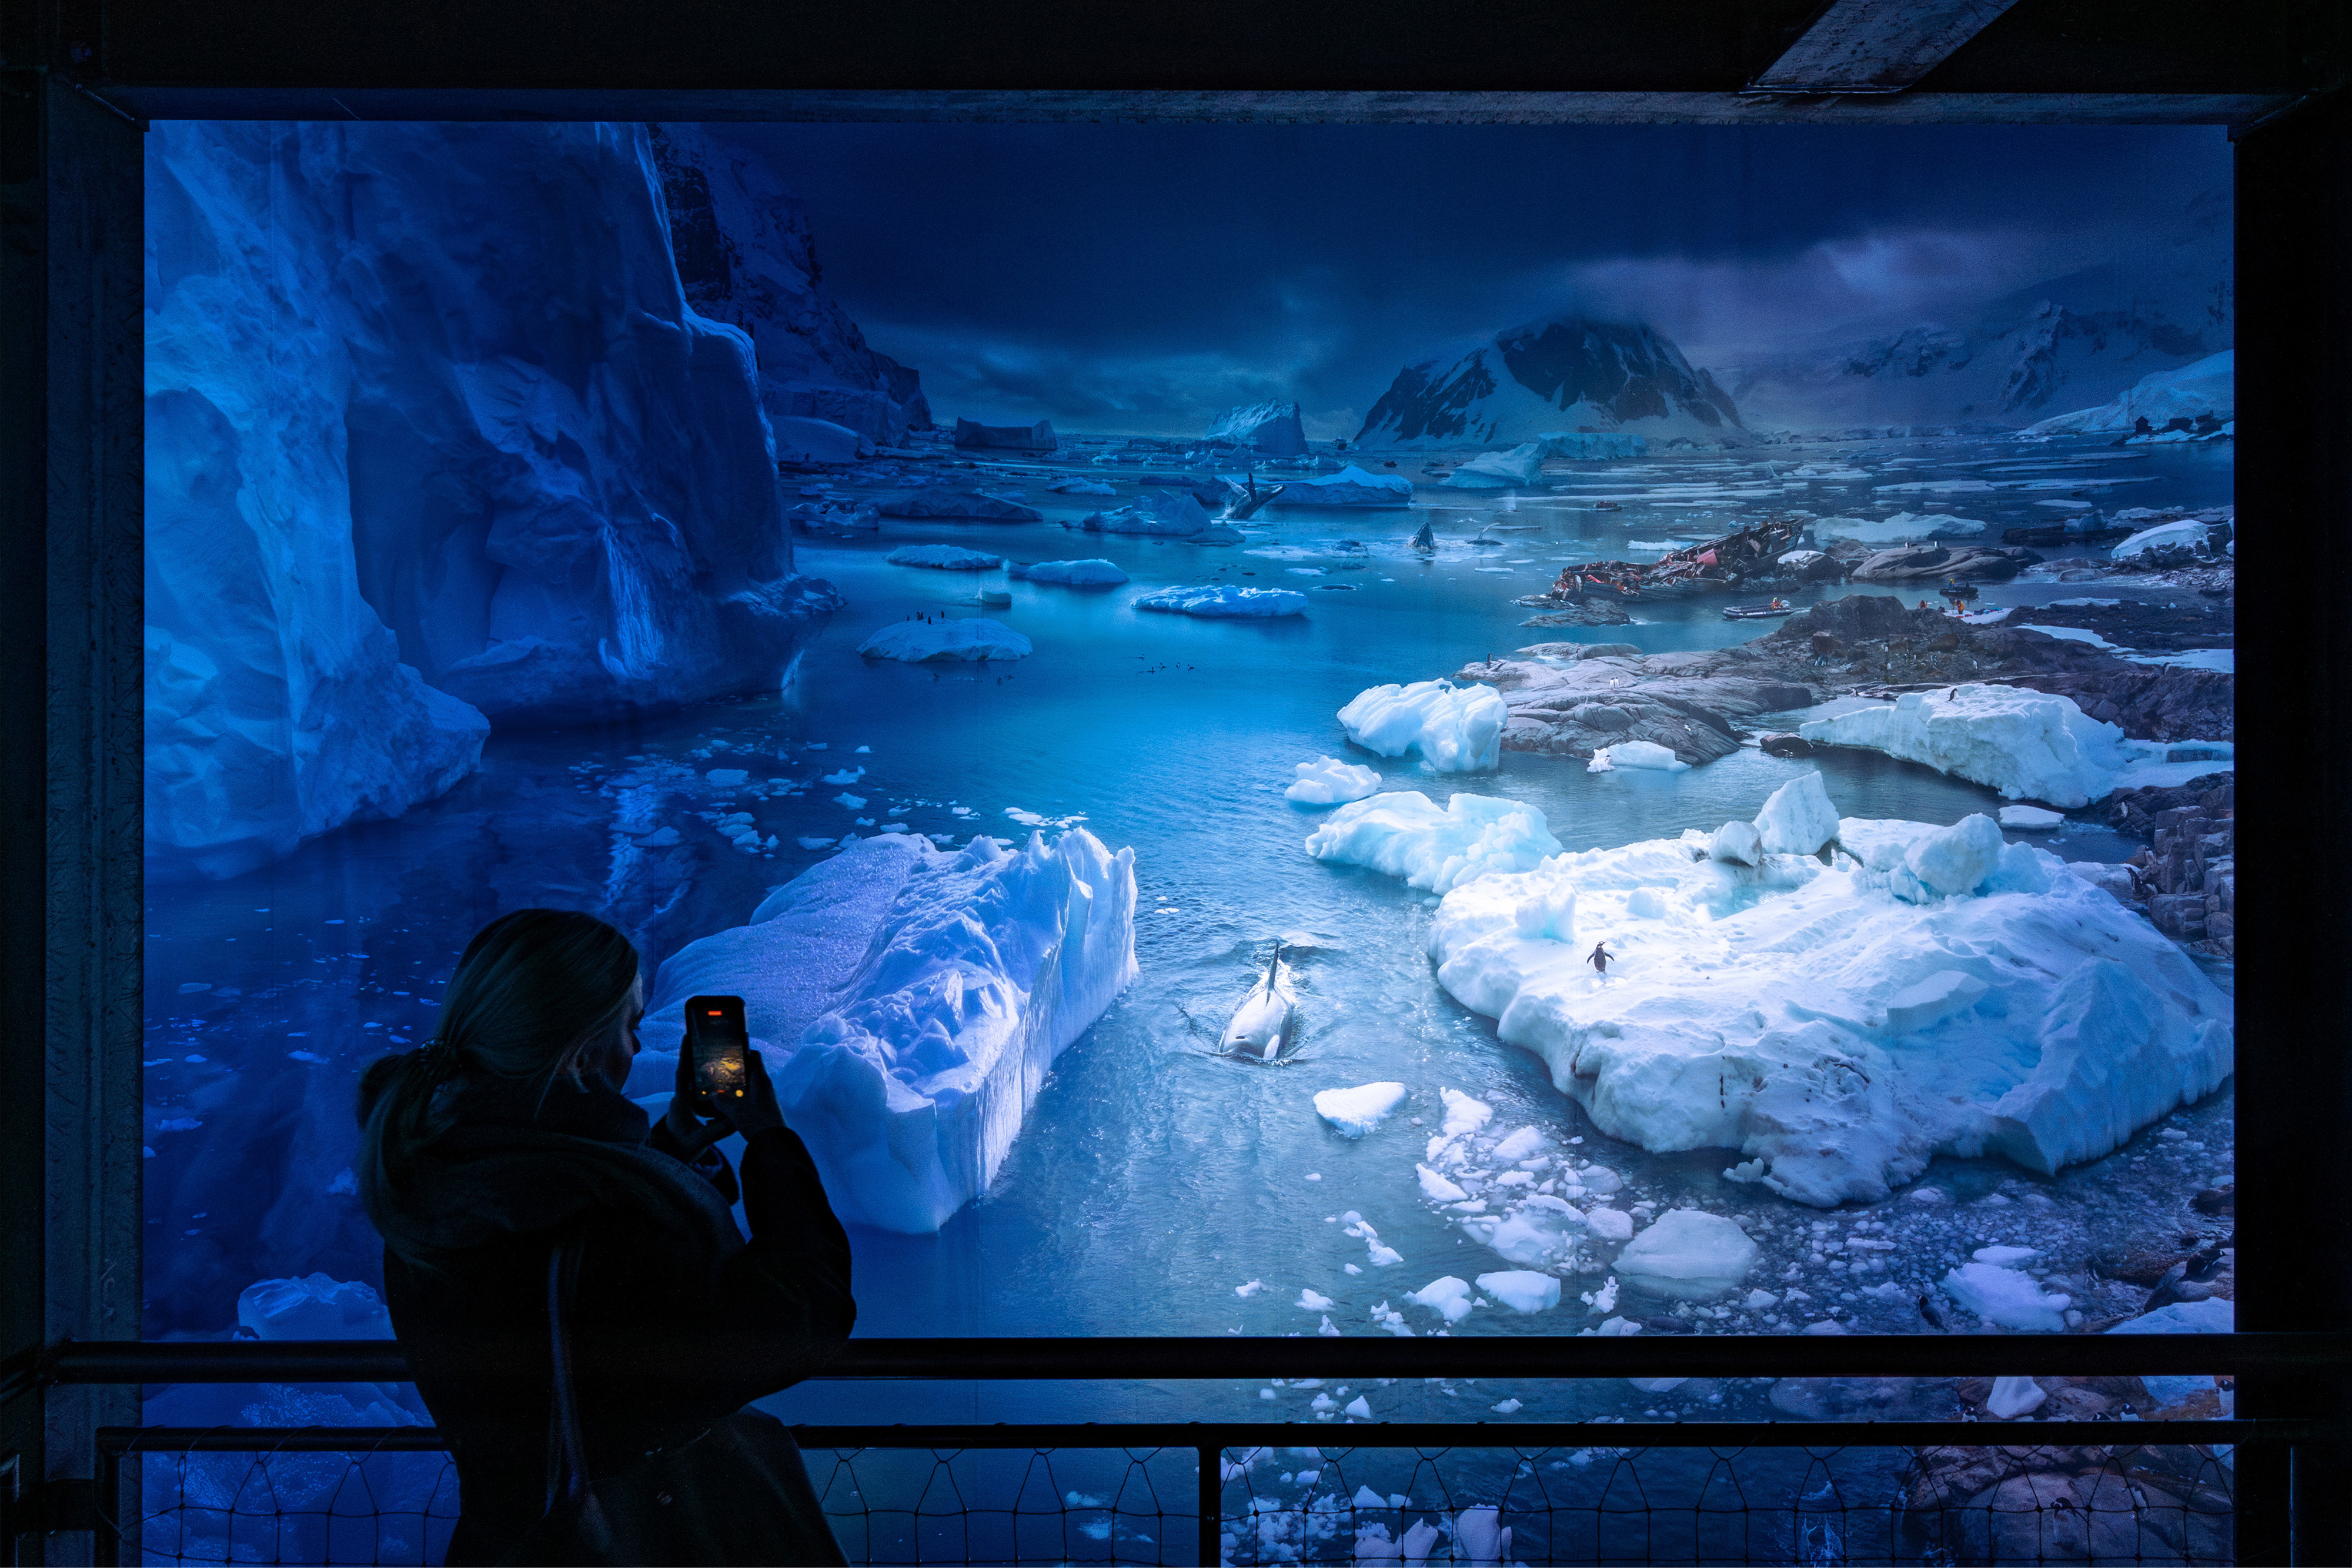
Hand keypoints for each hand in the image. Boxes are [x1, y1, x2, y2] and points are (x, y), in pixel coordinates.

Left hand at [664, 1033, 726, 1154]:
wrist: (670, 1155)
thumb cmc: (682, 1147)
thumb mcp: (701, 1139)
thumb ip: (718, 1129)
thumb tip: (737, 1118)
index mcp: (680, 1102)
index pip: (682, 1075)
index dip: (684, 1055)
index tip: (687, 1037)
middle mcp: (679, 1098)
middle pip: (686, 1071)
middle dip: (693, 1053)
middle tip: (701, 1036)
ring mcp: (681, 1101)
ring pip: (689, 1078)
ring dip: (697, 1065)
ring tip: (709, 1050)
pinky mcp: (685, 1105)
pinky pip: (692, 1087)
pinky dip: (700, 1078)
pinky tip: (711, 1074)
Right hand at [705, 1046, 786, 1140]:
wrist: (774, 1143)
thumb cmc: (758, 1122)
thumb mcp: (736, 1112)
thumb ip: (723, 1102)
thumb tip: (713, 1095)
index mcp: (761, 1080)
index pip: (755, 1057)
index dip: (743, 1050)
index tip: (730, 1050)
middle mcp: (764, 1086)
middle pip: (749, 1072)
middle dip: (733, 1072)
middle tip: (717, 1072)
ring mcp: (764, 1098)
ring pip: (747, 1087)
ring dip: (733, 1088)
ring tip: (717, 1091)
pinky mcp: (762, 1109)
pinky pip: (748, 1099)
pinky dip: (737, 1101)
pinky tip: (723, 1110)